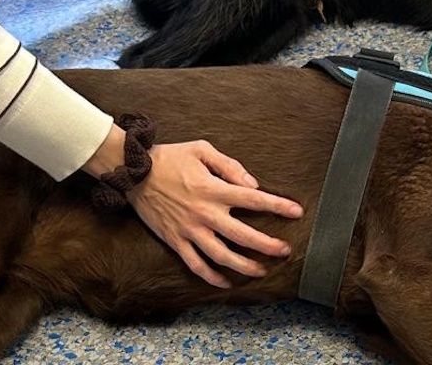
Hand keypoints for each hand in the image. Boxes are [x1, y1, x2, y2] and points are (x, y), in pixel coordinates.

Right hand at [125, 140, 303, 287]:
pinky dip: (212, 277)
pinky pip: (196, 265)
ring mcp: (190, 230)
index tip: (297, 212)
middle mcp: (205, 213)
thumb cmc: (170, 158)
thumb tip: (252, 183)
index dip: (278, 206)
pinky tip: (226, 283)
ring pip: (222, 257)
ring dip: (245, 267)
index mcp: (214, 189)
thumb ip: (230, 166)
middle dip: (268, 246)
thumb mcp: (201, 149)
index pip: (254, 199)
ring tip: (262, 271)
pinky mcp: (176, 241)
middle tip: (285, 251)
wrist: (134, 173)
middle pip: (244, 235)